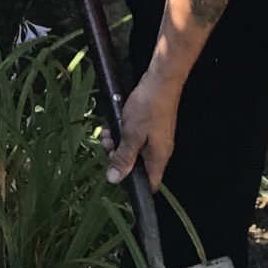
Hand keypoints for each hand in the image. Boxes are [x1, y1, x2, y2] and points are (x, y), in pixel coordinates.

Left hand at [111, 67, 180, 191]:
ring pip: (133, 151)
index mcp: (158, 158)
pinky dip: (122, 135)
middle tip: (107, 145)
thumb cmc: (148, 108)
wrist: (161, 81)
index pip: (149, 184)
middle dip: (118, 158)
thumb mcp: (131, 135)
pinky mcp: (150, 128)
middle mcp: (158, 152)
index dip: (133, 186)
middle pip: (137, 167)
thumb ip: (123, 158)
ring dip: (117, 144)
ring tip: (107, 133)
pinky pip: (134, 139)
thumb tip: (114, 180)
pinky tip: (112, 126)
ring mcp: (155, 139)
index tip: (116, 175)